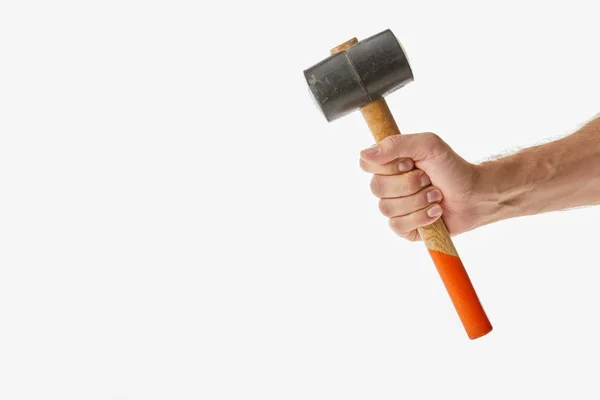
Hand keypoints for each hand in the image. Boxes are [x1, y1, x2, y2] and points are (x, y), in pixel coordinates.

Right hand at [360, 132, 486, 240]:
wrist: (475, 195)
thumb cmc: (451, 168)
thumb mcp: (427, 145)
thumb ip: (395, 144)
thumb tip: (363, 154)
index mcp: (389, 164)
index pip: (366, 164)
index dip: (388, 166)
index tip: (410, 162)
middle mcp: (388, 185)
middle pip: (377, 188)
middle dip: (409, 184)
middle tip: (429, 180)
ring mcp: (394, 208)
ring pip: (388, 208)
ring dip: (418, 201)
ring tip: (436, 196)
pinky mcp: (404, 228)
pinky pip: (398, 225)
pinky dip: (421, 218)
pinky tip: (435, 212)